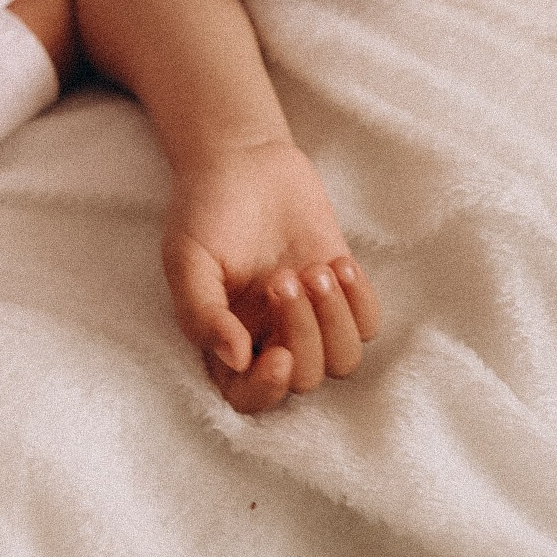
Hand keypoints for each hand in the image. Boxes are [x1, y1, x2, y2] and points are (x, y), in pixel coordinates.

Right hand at [162, 137, 379, 415]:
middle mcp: (271, 337)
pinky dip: (360, 302)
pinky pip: (369, 325)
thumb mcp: (186, 259)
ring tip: (314, 269)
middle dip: (302, 332)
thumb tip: (236, 360)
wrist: (243, 158)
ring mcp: (310, 317)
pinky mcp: (342, 291)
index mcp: (227, 341)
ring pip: (343, 361)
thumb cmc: (205, 209)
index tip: (278, 356)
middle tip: (280, 277)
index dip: (268, 392)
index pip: (248, 398)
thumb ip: (201, 313)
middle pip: (305, 380)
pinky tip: (337, 263)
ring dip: (333, 319)